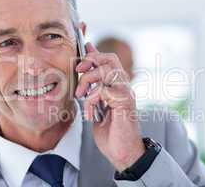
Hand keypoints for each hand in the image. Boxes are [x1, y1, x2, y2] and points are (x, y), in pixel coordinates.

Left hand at [75, 42, 144, 171]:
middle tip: (78, 72)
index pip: (108, 59)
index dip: (94, 52)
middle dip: (90, 61)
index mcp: (117, 86)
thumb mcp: (97, 107)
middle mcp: (123, 86)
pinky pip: (103, 90)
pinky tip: (91, 115)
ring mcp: (126, 93)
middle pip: (109, 58)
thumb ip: (93, 90)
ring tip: (82, 96)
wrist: (123, 152)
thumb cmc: (111, 132)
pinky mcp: (125, 102)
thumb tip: (86, 75)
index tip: (82, 52)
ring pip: (106, 70)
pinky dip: (92, 101)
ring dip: (88, 81)